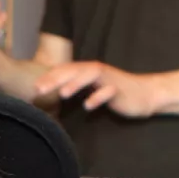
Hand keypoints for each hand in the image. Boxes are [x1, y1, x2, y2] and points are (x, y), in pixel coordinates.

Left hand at [33, 59, 161, 117]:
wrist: (145, 95)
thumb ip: (76, 89)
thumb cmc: (115, 94)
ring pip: (90, 76)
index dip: (49, 78)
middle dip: (55, 79)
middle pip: (73, 70)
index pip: (65, 70)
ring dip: (75, 84)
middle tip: (39, 90)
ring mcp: (109, 79)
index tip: (33, 88)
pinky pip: (109, 91)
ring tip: (62, 94)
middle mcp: (96, 72)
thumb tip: (53, 97)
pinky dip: (98, 97)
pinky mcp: (120, 89)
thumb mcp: (92, 90)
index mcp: (87, 71)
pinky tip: (88, 106)